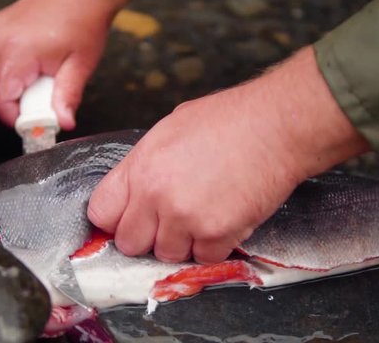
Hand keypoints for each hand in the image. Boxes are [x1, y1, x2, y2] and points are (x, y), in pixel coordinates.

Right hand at [0, 0, 142, 128]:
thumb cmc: (85, 23)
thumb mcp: (80, 66)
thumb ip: (67, 97)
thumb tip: (63, 123)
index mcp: (17, 50)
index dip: (14, 118)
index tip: (35, 124)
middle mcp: (0, 39)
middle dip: (23, 102)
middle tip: (49, 98)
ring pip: (1, 76)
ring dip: (22, 85)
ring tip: (48, 74)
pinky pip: (2, 60)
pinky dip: (20, 70)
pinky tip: (41, 61)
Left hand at [87, 47, 369, 263]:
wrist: (276, 125)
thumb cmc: (229, 119)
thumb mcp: (169, 130)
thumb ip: (145, 165)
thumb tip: (135, 190)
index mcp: (140, 166)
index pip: (101, 213)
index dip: (117, 220)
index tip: (131, 219)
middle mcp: (155, 195)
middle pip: (129, 243)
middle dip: (148, 238)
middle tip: (171, 223)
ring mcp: (184, 217)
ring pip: (166, 255)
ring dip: (183, 244)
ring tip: (204, 216)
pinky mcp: (216, 233)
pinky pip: (203, 258)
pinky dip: (214, 247)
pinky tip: (225, 220)